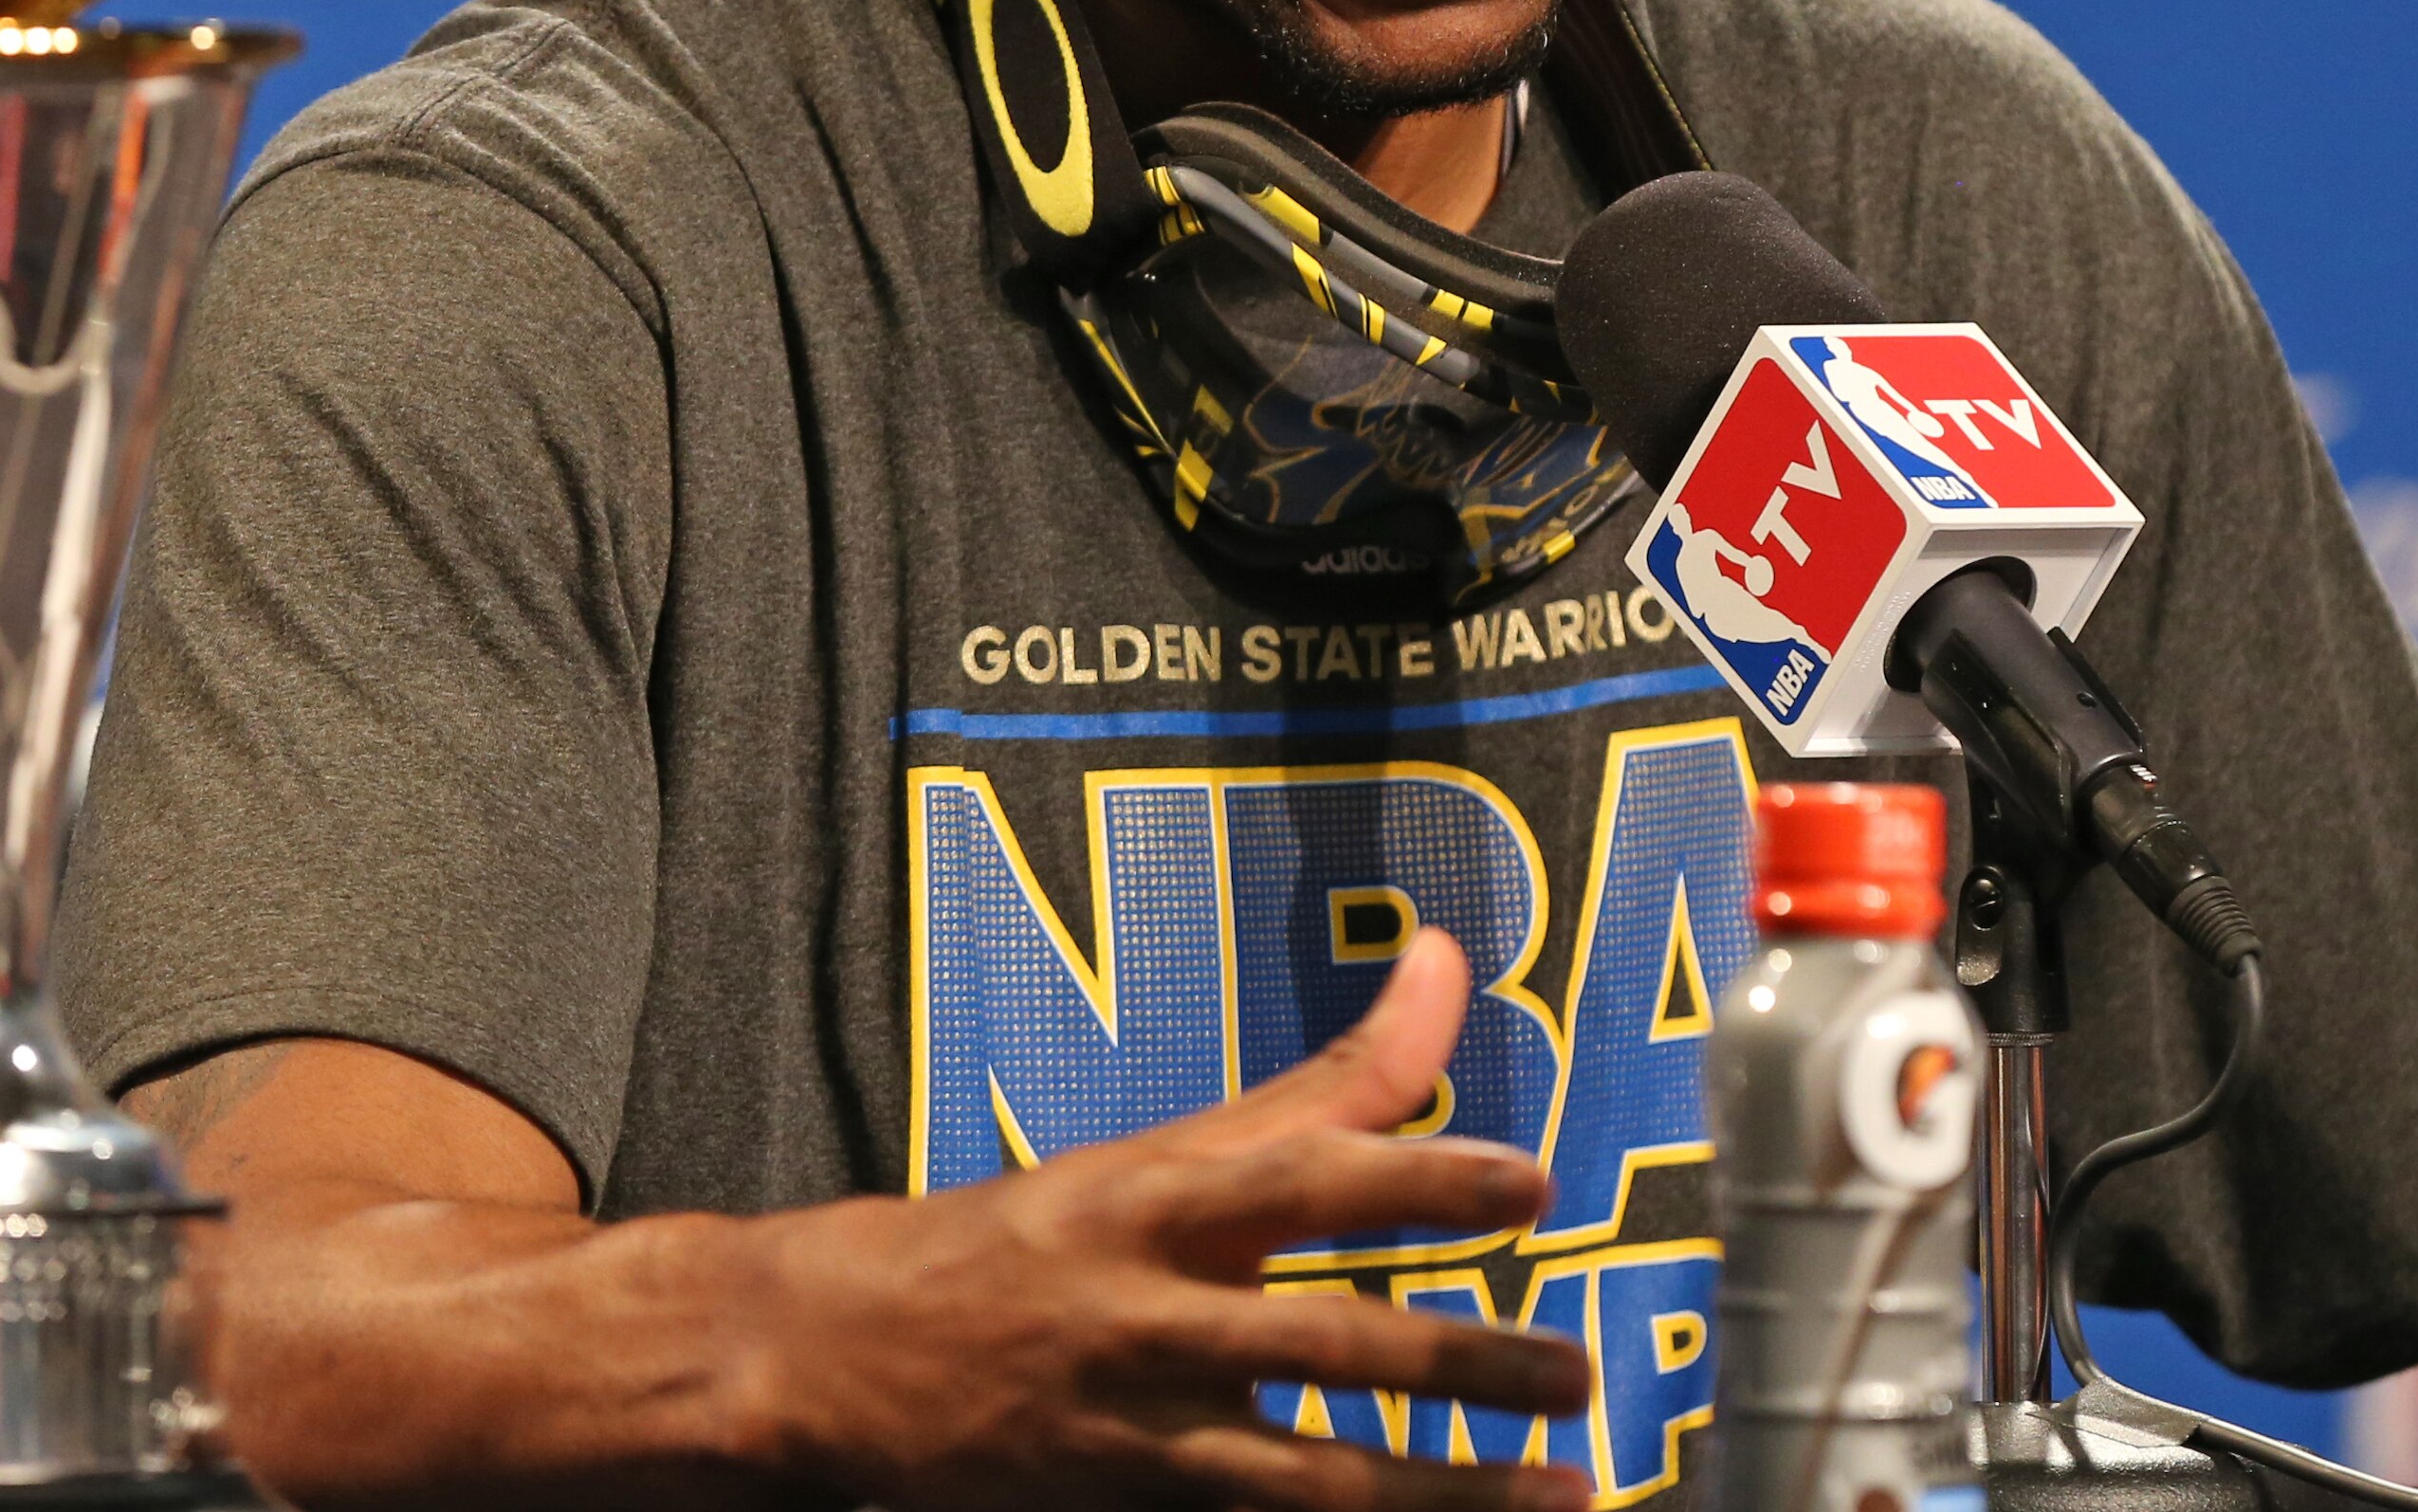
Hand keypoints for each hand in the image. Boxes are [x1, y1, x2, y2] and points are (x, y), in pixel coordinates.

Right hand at [744, 925, 1590, 1511]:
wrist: (836, 1356)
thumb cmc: (1040, 1237)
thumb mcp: (1170, 1151)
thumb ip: (1329, 1079)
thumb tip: (1447, 958)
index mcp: (1159, 1205)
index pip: (1302, 1177)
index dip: (1416, 1174)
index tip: (1528, 1179)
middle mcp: (1149, 1318)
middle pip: (1324, 1345)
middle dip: (1461, 1365)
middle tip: (1581, 1375)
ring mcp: (1134, 1436)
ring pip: (1307, 1480)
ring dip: (1442, 1494)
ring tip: (1569, 1495)